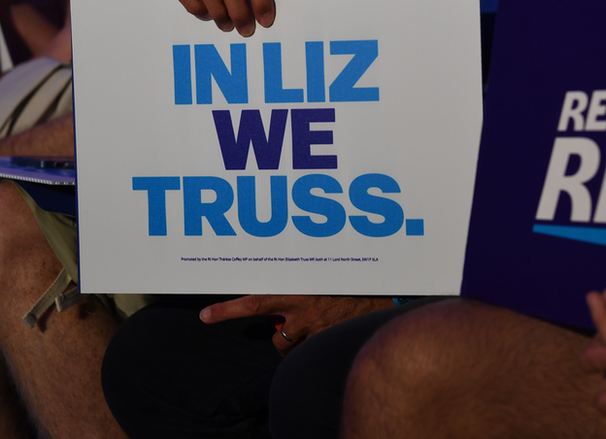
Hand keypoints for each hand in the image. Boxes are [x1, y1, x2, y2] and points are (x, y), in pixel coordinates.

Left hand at [200, 295, 394, 354]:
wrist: (385, 295)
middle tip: (276, 330)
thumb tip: (289, 285)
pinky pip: (315, 349)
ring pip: (294, 346)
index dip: (227, 310)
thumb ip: (303, 280)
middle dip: (280, 338)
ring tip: (319, 326)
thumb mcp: (322, 272)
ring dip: (300, 341)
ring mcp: (317, 330)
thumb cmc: (351, 278)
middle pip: (276, 338)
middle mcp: (302, 312)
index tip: (205, 316)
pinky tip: (336, 329)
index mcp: (296, 290)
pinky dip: (320, 343)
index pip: (254, 303)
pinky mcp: (330, 341)